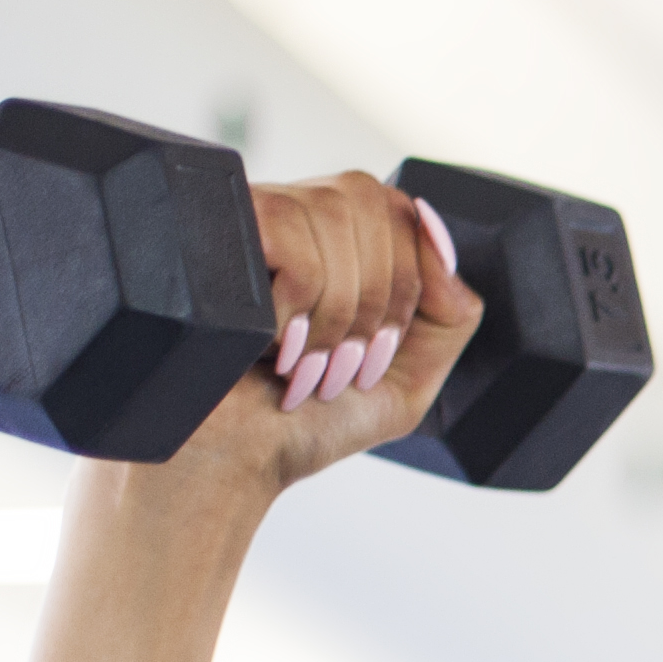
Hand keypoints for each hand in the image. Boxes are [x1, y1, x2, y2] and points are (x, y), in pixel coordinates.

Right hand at [168, 173, 484, 493]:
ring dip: (334, 315)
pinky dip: (298, 310)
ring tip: (302, 366)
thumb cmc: (307, 421)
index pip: (400, 208)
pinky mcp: (211, 232)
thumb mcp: (408, 376)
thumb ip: (451, 310)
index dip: (407, 285)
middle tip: (340, 367)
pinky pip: (290, 241)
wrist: (228, 457)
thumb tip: (438, 229)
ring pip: (332, 215)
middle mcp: (289, 212)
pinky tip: (272, 346)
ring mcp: (246, 216)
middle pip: (371, 204)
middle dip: (375, 303)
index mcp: (335, 239)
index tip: (375, 354)